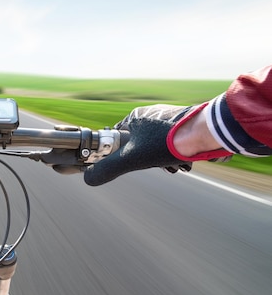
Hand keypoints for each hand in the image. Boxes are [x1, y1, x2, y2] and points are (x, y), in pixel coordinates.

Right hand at [83, 104, 231, 185]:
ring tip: (174, 164)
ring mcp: (170, 118)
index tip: (127, 162)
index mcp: (135, 117)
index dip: (119, 152)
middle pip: (140, 144)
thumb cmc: (167, 142)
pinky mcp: (187, 124)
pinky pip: (176, 142)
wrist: (205, 133)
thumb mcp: (131, 159)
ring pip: (160, 145)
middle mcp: (151, 115)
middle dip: (148, 159)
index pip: (117, 136)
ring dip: (166, 159)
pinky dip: (179, 154)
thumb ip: (108, 169)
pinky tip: (185, 160)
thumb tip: (88, 179)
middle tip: (157, 165)